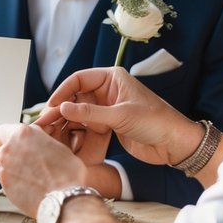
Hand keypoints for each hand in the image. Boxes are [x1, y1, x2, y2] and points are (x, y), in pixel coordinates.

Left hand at [0, 124, 86, 216]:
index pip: (5, 129)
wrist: (64, 198)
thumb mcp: (58, 147)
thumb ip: (42, 142)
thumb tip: (39, 145)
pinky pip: (3, 178)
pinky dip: (9, 180)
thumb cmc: (68, 174)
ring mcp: (4, 165)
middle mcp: (10, 147)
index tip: (6, 141)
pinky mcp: (3, 183)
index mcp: (24, 133)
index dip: (6, 136)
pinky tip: (23, 186)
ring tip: (19, 174)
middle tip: (3, 154)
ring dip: (5, 164)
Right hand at [37, 67, 199, 166]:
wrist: (175, 144)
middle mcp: (107, 90)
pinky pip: (87, 125)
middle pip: (76, 96)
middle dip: (62, 108)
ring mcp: (107, 108)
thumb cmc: (156, 122)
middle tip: (46, 122)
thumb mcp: (121, 116)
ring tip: (52, 132)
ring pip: (79, 112)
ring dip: (67, 122)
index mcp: (112, 78)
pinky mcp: (108, 125)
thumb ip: (90, 113)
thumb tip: (63, 108)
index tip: (51, 106)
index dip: (63, 92)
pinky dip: (77, 131)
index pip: (79, 79)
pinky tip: (67, 139)